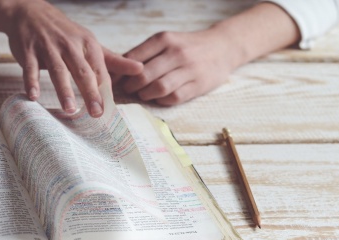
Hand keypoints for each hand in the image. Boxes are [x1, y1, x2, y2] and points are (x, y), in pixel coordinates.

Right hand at [3, 1, 142, 115]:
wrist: (30, 11)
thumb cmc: (63, 32)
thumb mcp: (89, 42)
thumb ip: (112, 59)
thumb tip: (139, 69)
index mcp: (87, 44)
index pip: (99, 70)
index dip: (104, 91)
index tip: (108, 111)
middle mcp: (69, 44)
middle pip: (82, 71)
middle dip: (90, 92)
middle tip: (96, 113)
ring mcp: (48, 47)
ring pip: (58, 70)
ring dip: (64, 90)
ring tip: (70, 109)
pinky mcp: (29, 50)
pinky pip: (31, 68)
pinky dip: (31, 81)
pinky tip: (33, 96)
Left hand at [117, 28, 240, 105]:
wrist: (223, 47)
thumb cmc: (187, 46)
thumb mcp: (167, 41)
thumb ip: (144, 54)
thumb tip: (116, 71)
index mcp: (165, 39)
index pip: (134, 58)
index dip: (121, 72)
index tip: (115, 80)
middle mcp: (177, 52)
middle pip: (144, 75)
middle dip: (131, 86)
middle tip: (128, 89)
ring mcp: (189, 69)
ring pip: (158, 88)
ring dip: (145, 94)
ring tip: (143, 94)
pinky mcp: (198, 85)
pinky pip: (173, 98)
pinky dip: (161, 101)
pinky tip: (159, 98)